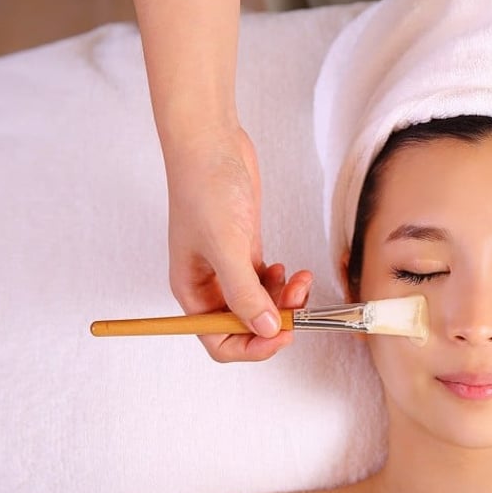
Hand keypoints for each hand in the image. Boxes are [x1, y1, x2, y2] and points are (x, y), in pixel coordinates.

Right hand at [165, 126, 309, 360]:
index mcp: (192, 292)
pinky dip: (283, 284)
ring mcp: (228, 269)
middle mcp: (209, 286)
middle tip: (300, 306)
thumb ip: (244, 292)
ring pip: (261, 305)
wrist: (211, 145)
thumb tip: (267, 330)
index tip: (282, 336)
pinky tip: (291, 270)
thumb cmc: (205, 189)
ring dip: (284, 301)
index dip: (252, 347)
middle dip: (275, 321)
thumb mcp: (226, 246)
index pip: (219, 341)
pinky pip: (267, 284)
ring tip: (299, 280)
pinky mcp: (244, 251)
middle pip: (244, 327)